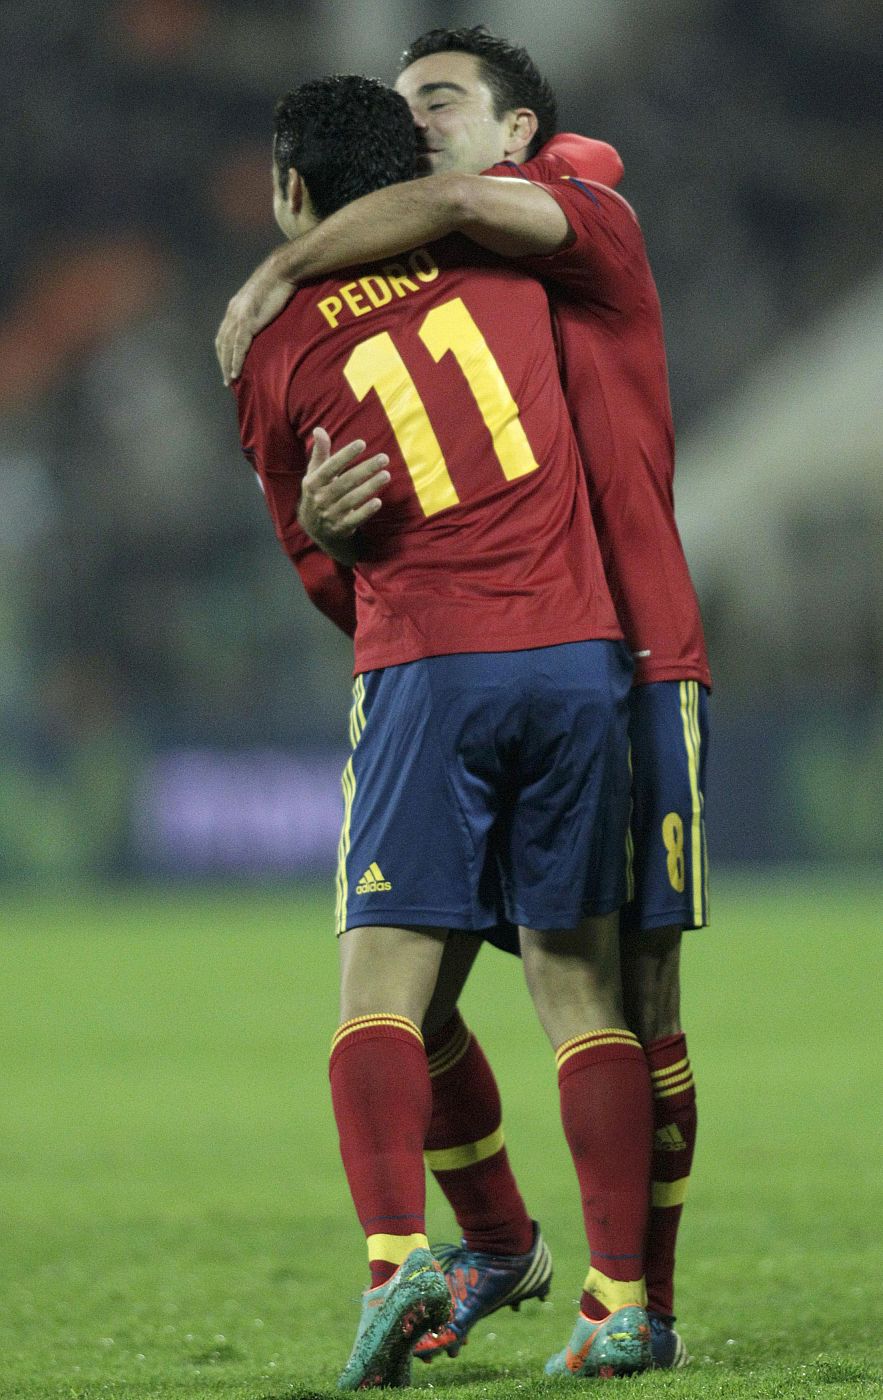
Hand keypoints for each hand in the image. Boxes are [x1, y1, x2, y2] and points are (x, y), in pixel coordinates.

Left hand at [215, 248, 295, 384]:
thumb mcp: (261, 299)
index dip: (223, 351)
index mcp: (234, 308)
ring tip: (229, 380)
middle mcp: (232, 313)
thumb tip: (261, 320)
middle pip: (221, 343)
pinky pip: (239, 346)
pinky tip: (235, 372)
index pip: (223, 334)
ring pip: (227, 347)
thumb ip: (256, 311)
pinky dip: (236, 360)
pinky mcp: (248, 321)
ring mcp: (239, 317)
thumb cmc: (276, 284)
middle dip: (222, 362)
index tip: (226, 365)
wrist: (280, 272)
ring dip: (226, 365)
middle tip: (226, 379)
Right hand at [299, 428, 390, 561]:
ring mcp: (330, 515)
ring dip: (369, 487)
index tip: (362, 443)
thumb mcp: (314, 474)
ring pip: (351, 500)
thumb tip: (319, 429)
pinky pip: (354, 520)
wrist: (313, 529)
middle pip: (345, 482)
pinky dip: (365, 511)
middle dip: (365, 469)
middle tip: (384, 458)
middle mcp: (320, 499)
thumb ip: (320, 452)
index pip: (330, 466)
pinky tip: (378, 501)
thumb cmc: (318, 493)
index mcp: (312, 483)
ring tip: (386, 475)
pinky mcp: (340, 528)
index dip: (345, 455)